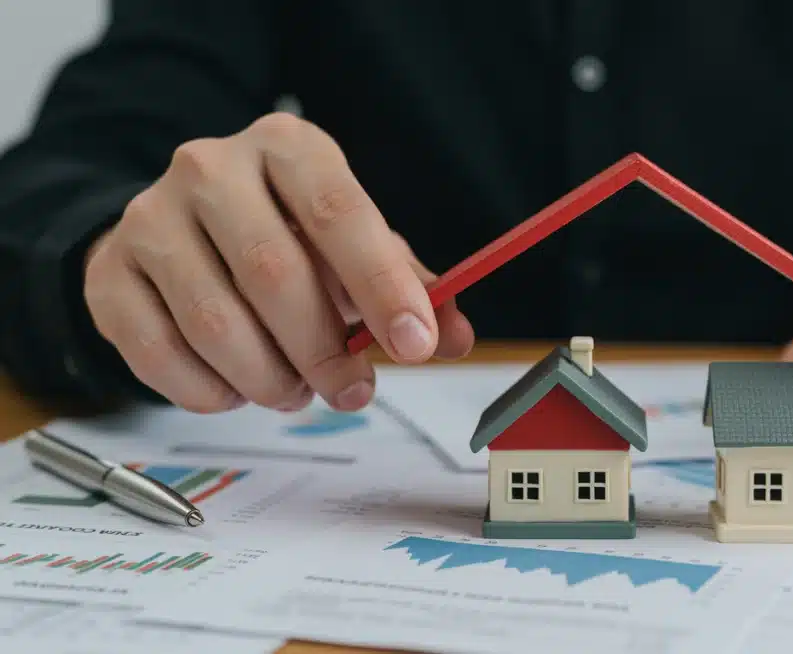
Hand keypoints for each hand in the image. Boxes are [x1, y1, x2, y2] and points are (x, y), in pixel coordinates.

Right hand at [83, 112, 473, 413]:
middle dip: (324, 352)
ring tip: (297, 391)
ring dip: (270, 379)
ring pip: (216, 323)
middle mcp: (211, 169)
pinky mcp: (109, 274)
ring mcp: (150, 218)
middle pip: (274, 273)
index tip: (415, 345)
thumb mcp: (355, 247)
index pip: (338, 212)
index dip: (381, 285)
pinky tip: (238, 388)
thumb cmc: (285, 237)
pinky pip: (161, 354)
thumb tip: (454, 336)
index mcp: (287, 149)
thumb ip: (410, 288)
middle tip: (352, 391)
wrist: (183, 227)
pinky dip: (211, 391)